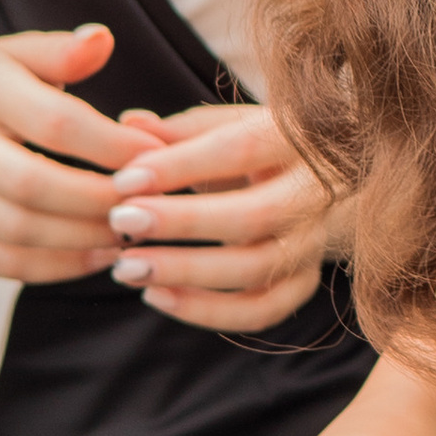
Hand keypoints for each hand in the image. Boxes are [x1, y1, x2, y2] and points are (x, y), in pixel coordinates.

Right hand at [0, 25, 136, 282]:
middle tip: (150, 203)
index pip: (56, 123)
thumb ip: (60, 51)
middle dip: (102, 200)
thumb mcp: (11, 55)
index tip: (158, 155)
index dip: (114, 144)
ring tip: (132, 230)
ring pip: (21, 231)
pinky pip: (3, 262)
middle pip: (36, 185)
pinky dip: (57, 267)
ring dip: (86, 238)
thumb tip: (103, 39)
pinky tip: (97, 255)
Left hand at [103, 100, 344, 331]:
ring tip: (126, 268)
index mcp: (296, 138)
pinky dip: (207, 312)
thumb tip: (130, 123)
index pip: (241, 149)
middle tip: (121, 222)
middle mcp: (314, 192)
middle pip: (258, 214)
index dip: (180, 165)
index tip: (124, 179)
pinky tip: (157, 296)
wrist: (311, 182)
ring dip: (187, 272)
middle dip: (184, 222)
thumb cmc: (251, 146)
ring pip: (259, 268)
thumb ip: (178, 130)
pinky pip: (261, 310)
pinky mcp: (303, 281)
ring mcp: (313, 242)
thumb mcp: (222, 126)